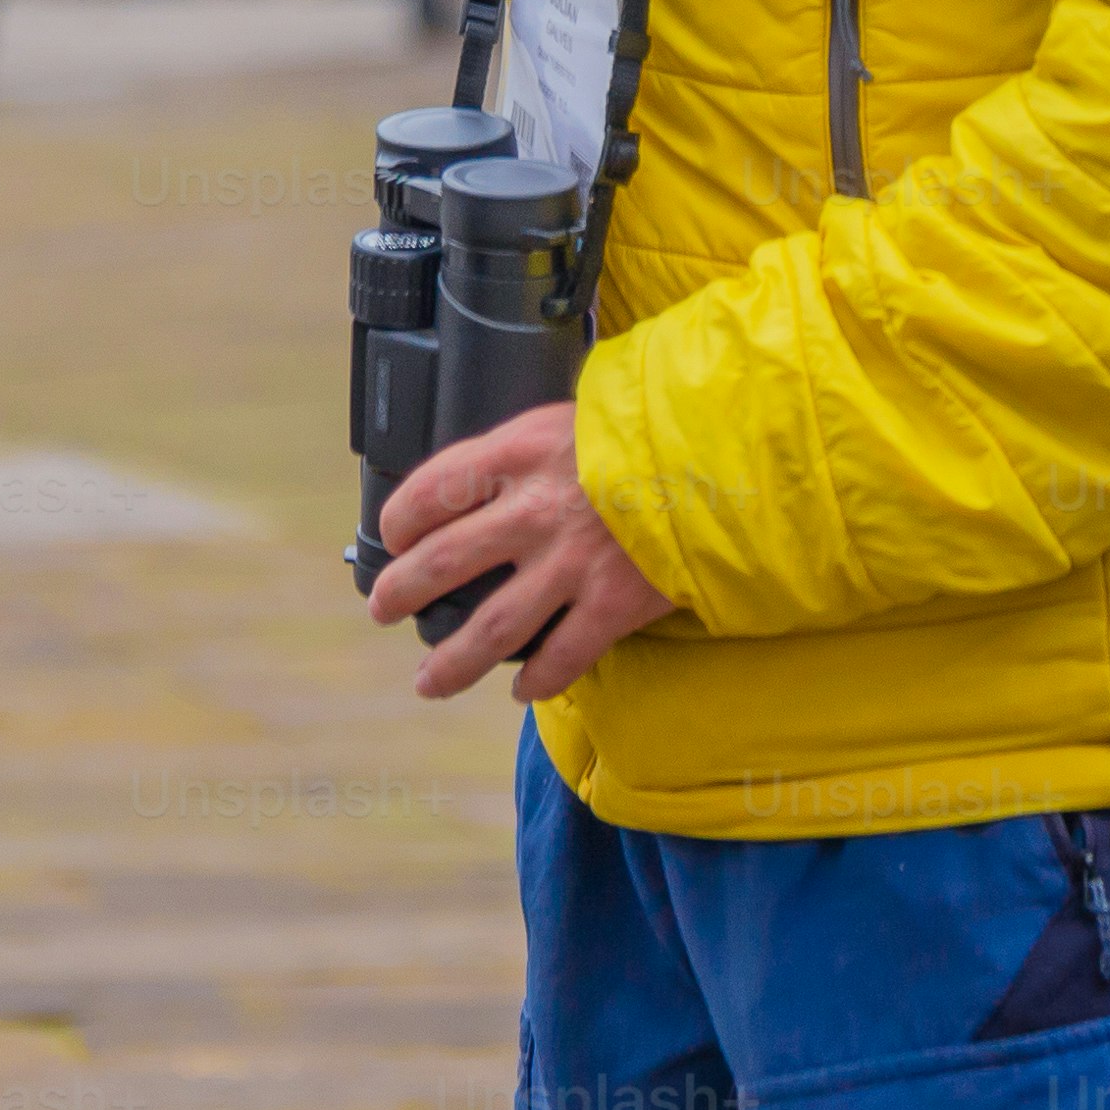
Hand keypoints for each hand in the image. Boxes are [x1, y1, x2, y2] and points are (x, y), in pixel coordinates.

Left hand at [365, 397, 674, 702]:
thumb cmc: (645, 429)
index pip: (431, 490)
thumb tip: (482, 480)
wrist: (726, 454)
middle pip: (443, 563)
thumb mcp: (569, 417)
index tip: (393, 538)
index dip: (400, 520)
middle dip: (401, 592)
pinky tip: (521, 692)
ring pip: (491, 629)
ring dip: (451, 661)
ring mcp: (573, 564)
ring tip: (428, 682)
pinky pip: (562, 657)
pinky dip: (537, 681)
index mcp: (519, 452)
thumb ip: (523, 452)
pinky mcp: (614, 603)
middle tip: (383, 609)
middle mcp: (534, 511)